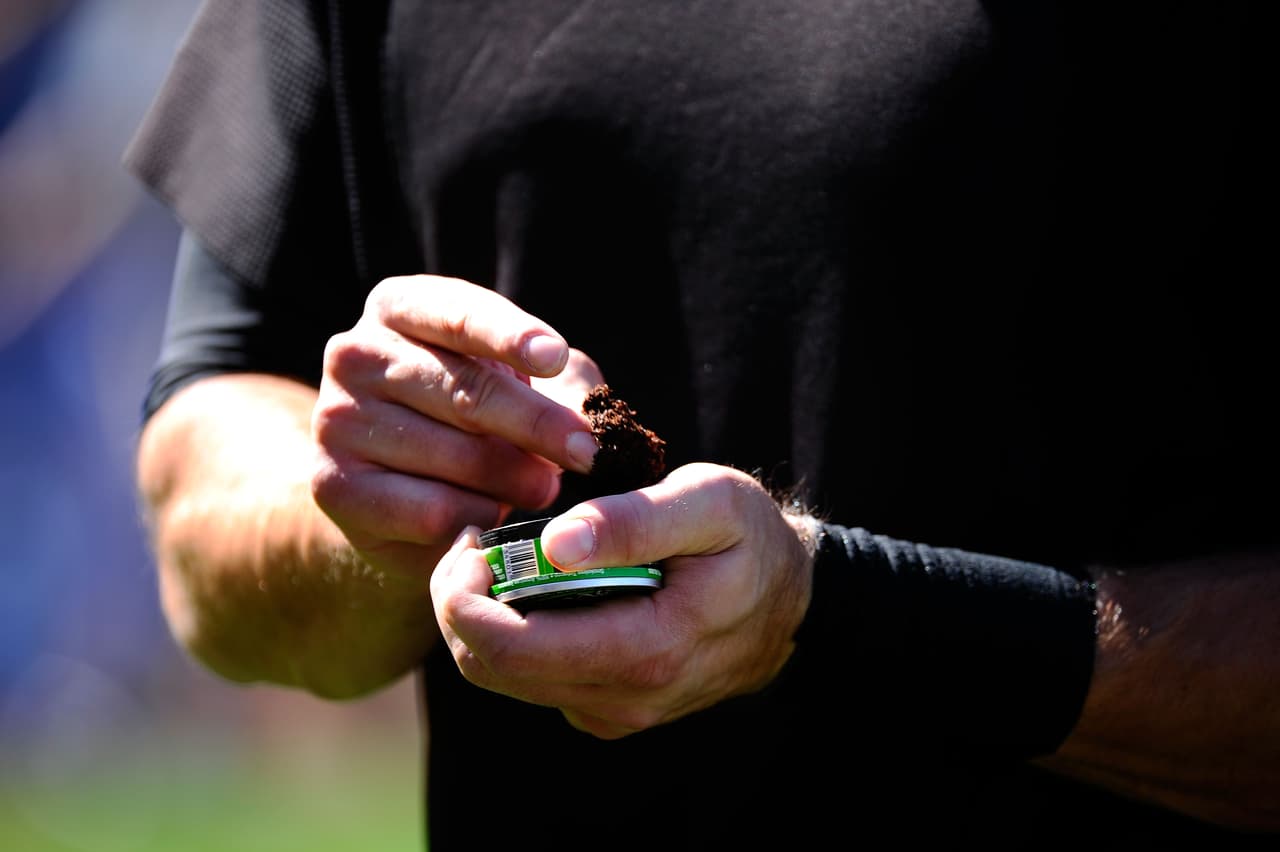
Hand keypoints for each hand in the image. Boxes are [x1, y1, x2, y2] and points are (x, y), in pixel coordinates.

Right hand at [310, 274, 602, 589]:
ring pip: (452, 456)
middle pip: (464, 391)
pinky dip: (478, 517)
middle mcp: (355, 353)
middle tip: (588, 454)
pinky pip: (429, 510)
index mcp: (399, 306)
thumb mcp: (521, 380)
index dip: (510, 336)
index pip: (459, 314)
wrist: (399, 486)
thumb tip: (591, 420)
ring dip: (514, 479)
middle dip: (536, 425)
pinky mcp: (333, 487)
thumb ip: (560, 385)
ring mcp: (335, 420)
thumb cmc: (474, 417)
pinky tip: (496, 516)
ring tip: (543, 489)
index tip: (556, 358)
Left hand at [430, 462, 816, 738]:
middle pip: (490, 668)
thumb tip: (554, 543)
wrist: (790, 599)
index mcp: (646, 649)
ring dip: (481, 619)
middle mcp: (623, 698)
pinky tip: (530, 588)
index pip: (509, 647)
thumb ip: (633, 522)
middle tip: (473, 542)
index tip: (472, 539)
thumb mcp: (710, 503)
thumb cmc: (750, 538)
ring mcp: (613, 710)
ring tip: (497, 557)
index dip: (463, 594)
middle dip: (459, 604)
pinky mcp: (608, 708)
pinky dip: (511, 635)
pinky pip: (532, 680)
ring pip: (503, 679)